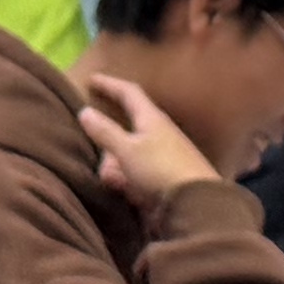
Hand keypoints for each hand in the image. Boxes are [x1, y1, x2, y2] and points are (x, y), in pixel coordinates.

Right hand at [74, 71, 215, 198]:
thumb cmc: (160, 170)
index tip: (92, 80)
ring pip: (129, 154)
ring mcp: (163, 157)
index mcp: (152, 118)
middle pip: (127, 128)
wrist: (197, 203)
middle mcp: (159, 133)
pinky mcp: (164, 178)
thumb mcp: (127, 150)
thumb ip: (105, 132)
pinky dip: (127, 180)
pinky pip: (137, 173)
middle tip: (94, 150)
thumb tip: (85, 111)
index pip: (129, 93)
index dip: (110, 84)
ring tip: (112, 180)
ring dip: (116, 166)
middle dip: (109, 140)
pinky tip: (126, 191)